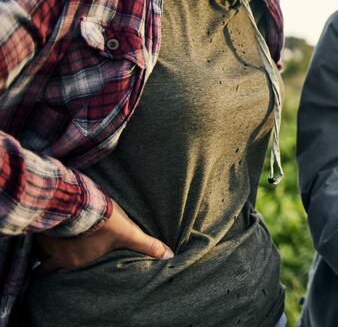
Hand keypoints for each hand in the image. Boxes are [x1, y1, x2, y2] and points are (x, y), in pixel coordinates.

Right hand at [34, 199, 172, 273]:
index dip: (59, 268)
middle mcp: (56, 255)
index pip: (60, 271)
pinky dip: (39, 228)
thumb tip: (169, 256)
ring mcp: (45, 240)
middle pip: (46, 265)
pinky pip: (35, 232)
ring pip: (39, 248)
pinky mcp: (39, 224)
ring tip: (51, 237)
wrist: (80, 201)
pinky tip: (45, 219)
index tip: (60, 266)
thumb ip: (146, 245)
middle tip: (54, 255)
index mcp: (75, 260)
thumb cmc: (104, 221)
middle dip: (48, 261)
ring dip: (44, 244)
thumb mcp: (129, 233)